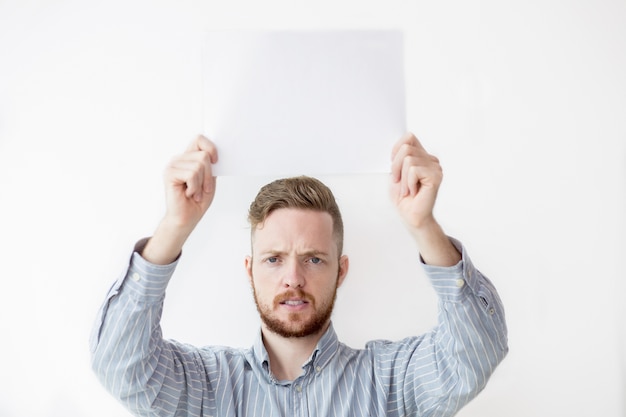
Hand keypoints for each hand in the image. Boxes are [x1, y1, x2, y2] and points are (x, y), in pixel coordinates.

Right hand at [142, 135, 217, 263]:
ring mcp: (173, 166)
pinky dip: (195, 187)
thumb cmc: (197, 201)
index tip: (216, 161)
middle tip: (203, 188)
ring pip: (199, 165)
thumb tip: (215, 154)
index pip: (199, 139)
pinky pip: (192, 174)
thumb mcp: (209, 180)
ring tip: (195, 193)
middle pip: (203, 155)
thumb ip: (210, 166)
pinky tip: (189, 194)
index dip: (211, 148)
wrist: (187, 218)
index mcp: (188, 158)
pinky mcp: (169, 174)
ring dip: (201, 184)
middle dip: (209, 175)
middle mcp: (179, 159)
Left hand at [390, 132, 441, 229]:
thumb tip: (399, 145)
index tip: (395, 168)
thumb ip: (398, 157)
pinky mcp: (436, 176)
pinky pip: (413, 170)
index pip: (409, 137)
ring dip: (403, 178)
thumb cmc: (403, 197)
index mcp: (422, 157)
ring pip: (408, 159)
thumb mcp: (395, 173)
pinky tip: (414, 192)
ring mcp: (435, 168)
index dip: (396, 150)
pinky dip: (408, 183)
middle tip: (400, 183)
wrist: (410, 216)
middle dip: (396, 167)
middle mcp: (431, 160)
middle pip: (406, 148)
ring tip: (408, 189)